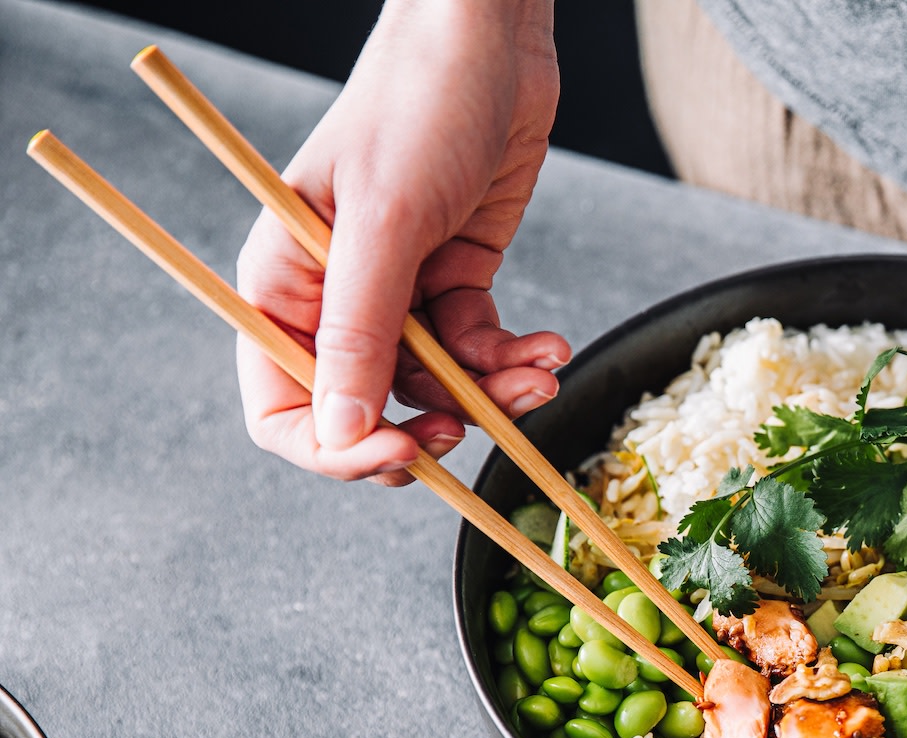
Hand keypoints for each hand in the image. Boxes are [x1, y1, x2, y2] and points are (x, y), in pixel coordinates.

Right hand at [235, 0, 567, 484]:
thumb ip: (361, 334)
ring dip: (490, 395)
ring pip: (435, 388)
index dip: (336, 449)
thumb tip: (341, 432)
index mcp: (286, 286)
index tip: (400, 453)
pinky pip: (477, 352)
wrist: (488, 42)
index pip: (285, 407)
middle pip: (367, 411)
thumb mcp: (386, 225)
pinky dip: (514, 360)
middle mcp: (337, 300)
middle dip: (427, 426)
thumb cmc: (417, 105)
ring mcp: (399, 295)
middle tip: (474, 424)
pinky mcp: (457, 282)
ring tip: (538, 373)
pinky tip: (549, 347)